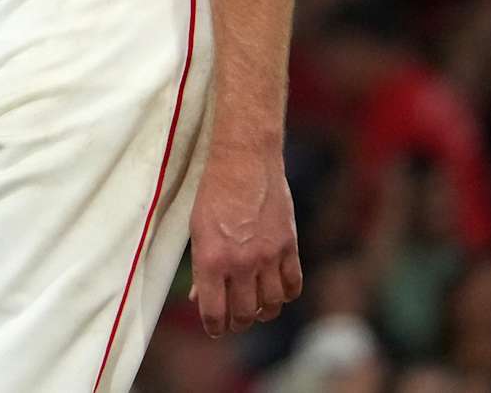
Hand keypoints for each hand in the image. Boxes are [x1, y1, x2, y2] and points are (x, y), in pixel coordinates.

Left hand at [187, 150, 302, 337]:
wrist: (244, 161)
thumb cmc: (213, 193)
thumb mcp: (197, 230)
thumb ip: (201, 268)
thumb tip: (200, 299)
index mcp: (211, 259)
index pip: (214, 313)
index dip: (215, 326)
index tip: (216, 327)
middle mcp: (240, 262)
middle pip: (244, 314)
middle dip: (238, 321)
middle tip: (235, 317)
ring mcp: (267, 256)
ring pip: (271, 306)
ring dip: (263, 311)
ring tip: (256, 305)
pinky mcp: (289, 246)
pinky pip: (293, 285)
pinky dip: (285, 294)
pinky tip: (276, 289)